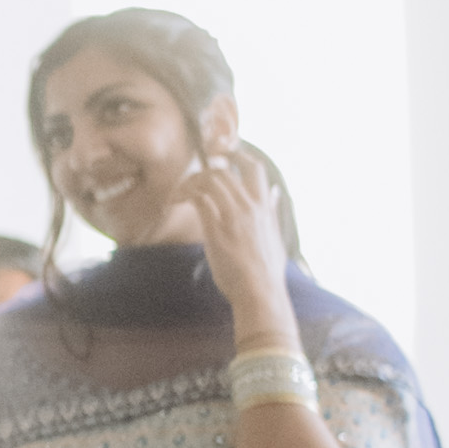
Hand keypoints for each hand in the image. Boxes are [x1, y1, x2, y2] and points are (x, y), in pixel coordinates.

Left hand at [189, 140, 295, 340]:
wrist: (260, 292)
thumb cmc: (266, 270)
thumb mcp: (275, 236)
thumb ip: (273, 212)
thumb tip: (277, 193)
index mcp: (264, 207)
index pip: (254, 167)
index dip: (236, 154)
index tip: (220, 156)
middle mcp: (250, 207)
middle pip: (224, 171)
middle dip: (201, 171)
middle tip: (188, 182)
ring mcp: (234, 217)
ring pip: (208, 180)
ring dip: (188, 183)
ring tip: (177, 195)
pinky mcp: (217, 230)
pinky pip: (198, 199)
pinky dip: (181, 196)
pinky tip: (172, 204)